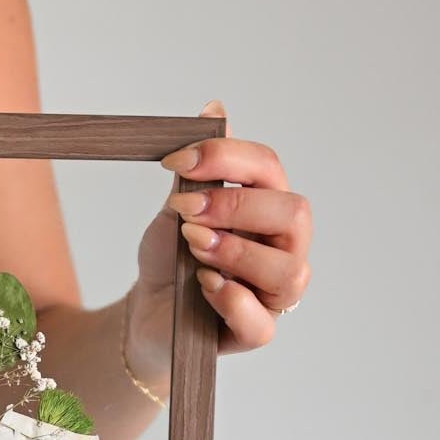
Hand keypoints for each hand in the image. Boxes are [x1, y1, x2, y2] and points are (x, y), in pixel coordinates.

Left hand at [127, 99, 312, 382]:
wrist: (145, 311)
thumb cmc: (169, 258)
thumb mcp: (178, 208)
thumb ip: (199, 169)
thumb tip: (214, 108)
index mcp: (267, 207)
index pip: (269, 168)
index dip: (226, 158)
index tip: (176, 162)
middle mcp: (283, 247)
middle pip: (294, 213)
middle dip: (236, 206)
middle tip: (185, 212)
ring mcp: (273, 293)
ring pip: (288, 271)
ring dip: (236, 252)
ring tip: (192, 248)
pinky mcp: (255, 332)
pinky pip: (263, 323)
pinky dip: (233, 301)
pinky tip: (204, 286)